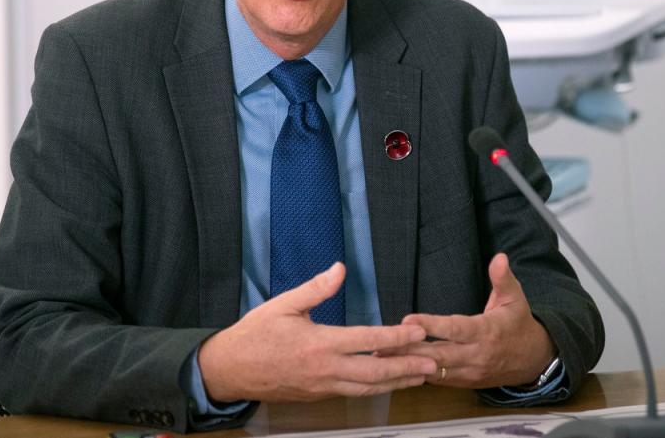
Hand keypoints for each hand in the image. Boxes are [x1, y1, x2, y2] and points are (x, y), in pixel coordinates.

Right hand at [197, 262, 437, 402]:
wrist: (230, 369)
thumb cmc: (255, 335)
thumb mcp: (283, 304)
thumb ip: (315, 288)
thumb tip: (340, 269)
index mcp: (319, 344)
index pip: (367, 342)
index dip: (396, 338)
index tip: (418, 332)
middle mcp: (325, 370)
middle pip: (376, 373)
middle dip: (408, 367)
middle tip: (433, 362)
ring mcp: (323, 387)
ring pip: (368, 389)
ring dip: (397, 382)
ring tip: (420, 375)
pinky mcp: (318, 396)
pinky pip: (354, 393)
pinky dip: (375, 388)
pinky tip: (386, 382)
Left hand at [392, 253, 555, 388]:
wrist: (534, 361)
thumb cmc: (518, 324)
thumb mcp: (515, 298)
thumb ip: (503, 279)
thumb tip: (499, 257)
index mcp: (487, 331)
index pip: (456, 329)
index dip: (432, 326)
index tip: (409, 321)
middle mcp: (476, 355)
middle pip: (439, 354)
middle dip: (410, 350)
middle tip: (383, 343)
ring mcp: (470, 372)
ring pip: (435, 370)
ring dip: (409, 364)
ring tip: (382, 356)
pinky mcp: (464, 382)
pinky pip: (439, 380)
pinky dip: (418, 374)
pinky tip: (397, 368)